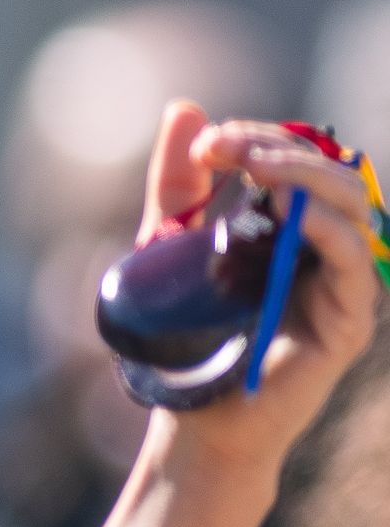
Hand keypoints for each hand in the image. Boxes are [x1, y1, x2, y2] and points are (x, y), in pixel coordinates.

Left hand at [141, 105, 381, 475]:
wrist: (193, 418)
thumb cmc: (187, 333)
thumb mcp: (171, 243)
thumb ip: (181, 182)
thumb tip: (186, 109)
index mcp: (295, 227)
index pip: (299, 163)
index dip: (260, 141)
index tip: (207, 141)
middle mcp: (327, 250)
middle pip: (331, 176)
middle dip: (281, 150)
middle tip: (229, 147)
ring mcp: (342, 284)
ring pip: (354, 209)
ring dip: (308, 179)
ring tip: (258, 169)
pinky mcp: (349, 321)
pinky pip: (352, 262)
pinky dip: (325, 228)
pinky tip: (289, 212)